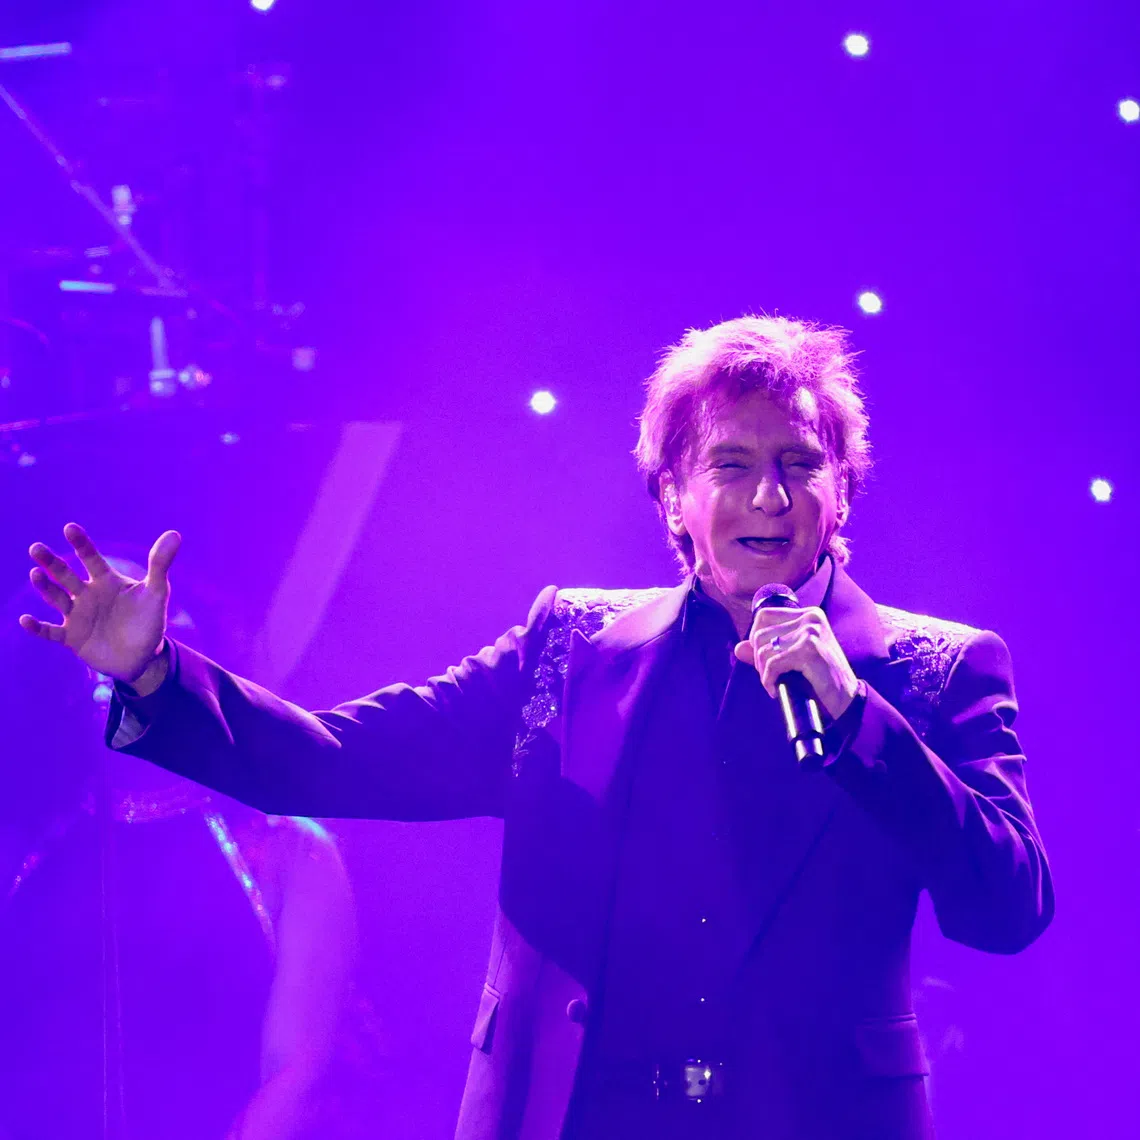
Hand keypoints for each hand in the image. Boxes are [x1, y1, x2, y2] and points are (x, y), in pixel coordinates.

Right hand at [19, 523, 180, 688]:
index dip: (81, 544)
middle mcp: (88, 595)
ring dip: (45, 587)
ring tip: (35, 574)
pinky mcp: (72, 638)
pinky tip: (25, 620)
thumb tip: (175, 533)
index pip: (91, 558)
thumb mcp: (156, 592)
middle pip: (66, 575)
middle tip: (36, 549)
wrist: (143, 657)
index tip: (70, 528)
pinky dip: (38, 628)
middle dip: (51, 562)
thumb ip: (160, 564)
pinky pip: (51, 632)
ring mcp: (78, 616)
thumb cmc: (149, 621)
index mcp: (106, 581)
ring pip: (56, 598)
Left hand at [734, 604, 858, 720]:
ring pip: (763, 650)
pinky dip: (768, 680)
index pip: (764, 616)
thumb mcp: (792, 660)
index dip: (756, 639)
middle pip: (760, 634)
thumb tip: (738, 648)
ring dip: (763, 672)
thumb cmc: (819, 680)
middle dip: (758, 660)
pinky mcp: (809, 650)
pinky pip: (772, 664)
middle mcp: (810, 618)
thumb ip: (767, 651)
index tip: (764, 660)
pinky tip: (775, 690)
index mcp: (809, 615)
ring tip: (775, 684)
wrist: (846, 701)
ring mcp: (811, 632)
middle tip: (770, 677)